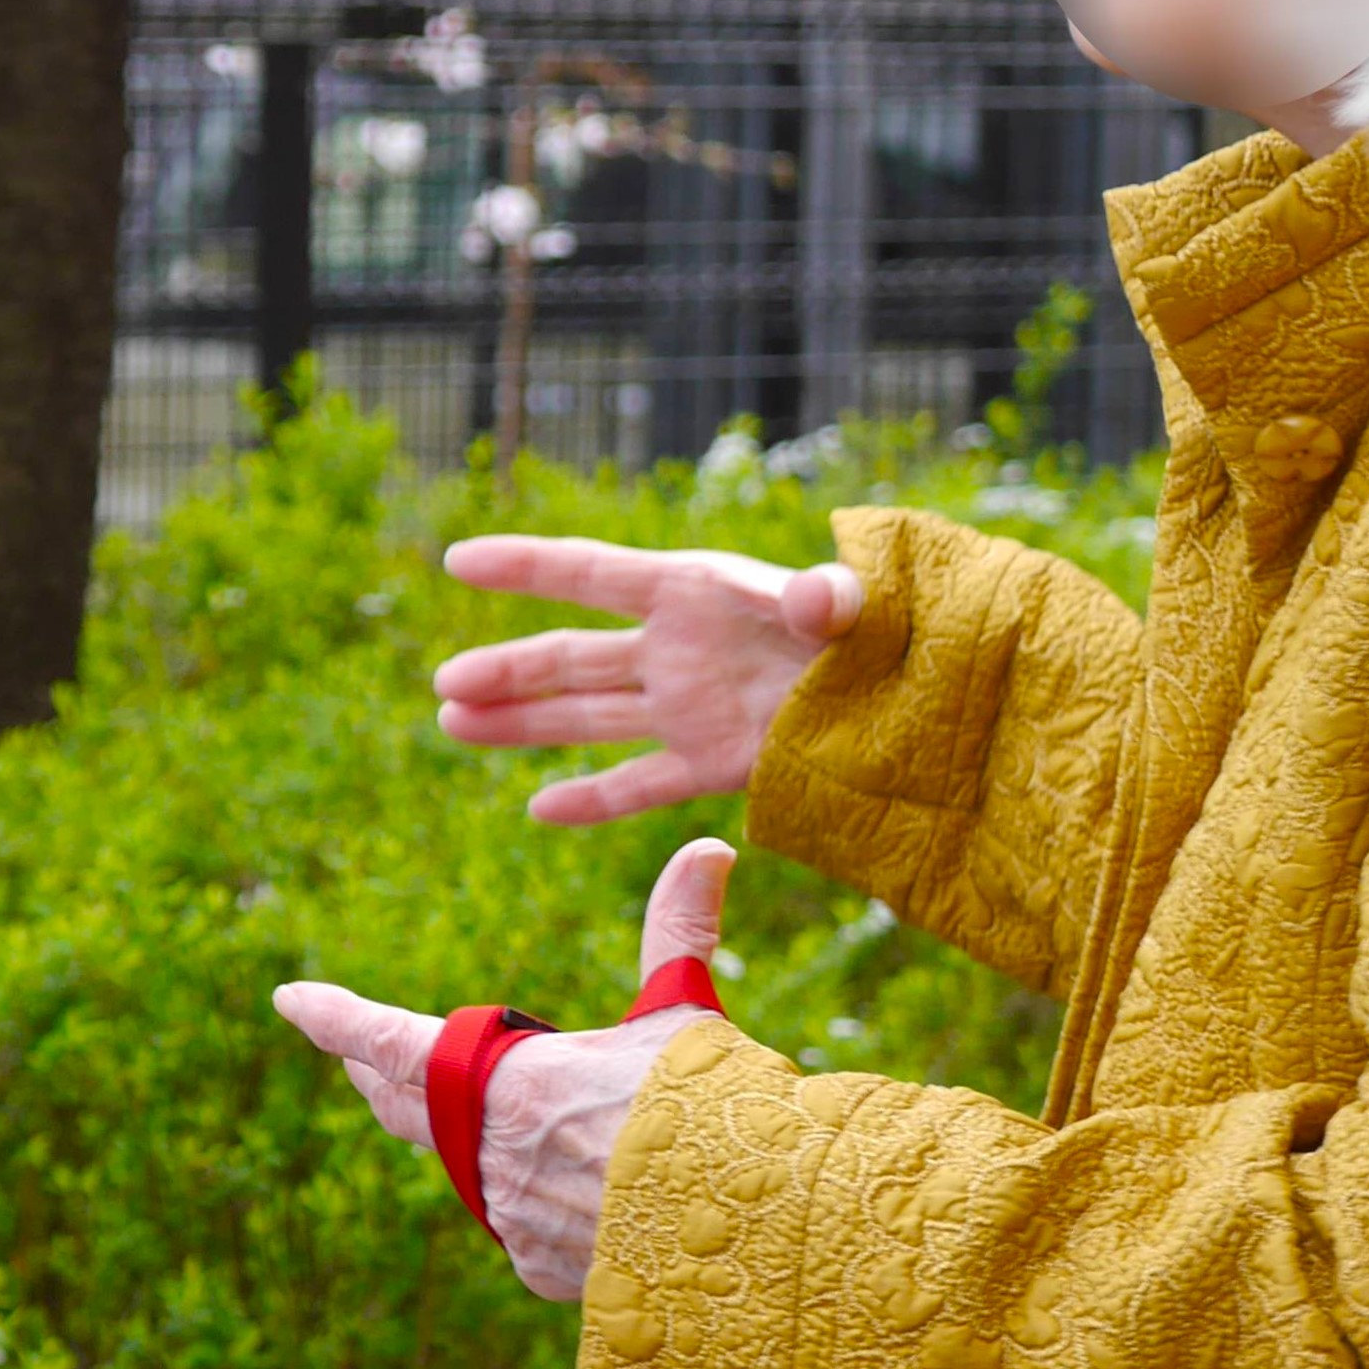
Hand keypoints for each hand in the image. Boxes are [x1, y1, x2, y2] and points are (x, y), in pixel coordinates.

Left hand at [271, 837, 734, 1300]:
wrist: (751, 1227)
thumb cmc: (713, 1109)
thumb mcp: (684, 1013)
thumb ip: (680, 930)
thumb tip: (710, 848)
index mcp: (510, 1080)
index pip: (393, 1041)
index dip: (338, 1017)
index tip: (290, 998)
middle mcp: (492, 1152)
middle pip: (406, 1108)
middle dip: (378, 1075)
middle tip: (360, 1058)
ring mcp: (511, 1216)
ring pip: (472, 1166)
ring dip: (477, 1137)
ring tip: (506, 1117)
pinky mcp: (539, 1269)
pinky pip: (519, 1223)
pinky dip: (536, 1196)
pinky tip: (581, 1190)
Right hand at [433, 536, 865, 823]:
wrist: (925, 696)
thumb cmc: (895, 629)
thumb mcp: (860, 605)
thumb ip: (831, 599)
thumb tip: (823, 598)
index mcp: (697, 590)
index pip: (591, 573)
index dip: (524, 567)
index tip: (457, 560)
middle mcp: (681, 646)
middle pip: (573, 656)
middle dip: (506, 670)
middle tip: (444, 685)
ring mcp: (693, 706)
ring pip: (589, 716)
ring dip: (522, 723)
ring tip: (453, 724)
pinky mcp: (716, 761)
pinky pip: (640, 783)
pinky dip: (594, 799)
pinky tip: (541, 808)